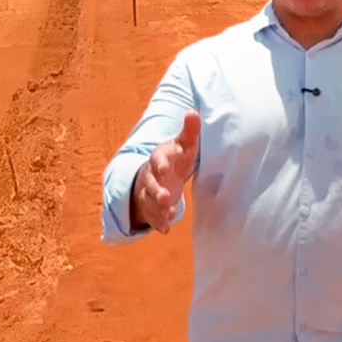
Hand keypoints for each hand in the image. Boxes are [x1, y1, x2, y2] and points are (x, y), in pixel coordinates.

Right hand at [131, 109, 199, 233]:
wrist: (161, 171)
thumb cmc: (176, 156)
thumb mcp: (183, 143)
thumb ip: (189, 130)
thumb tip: (192, 111)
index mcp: (160, 157)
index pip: (157, 158)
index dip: (160, 163)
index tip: (164, 169)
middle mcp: (151, 174)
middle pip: (151, 182)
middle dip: (157, 190)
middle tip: (167, 198)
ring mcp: (149, 191)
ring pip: (149, 200)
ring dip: (158, 207)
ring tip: (170, 213)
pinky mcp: (152, 205)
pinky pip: (151, 215)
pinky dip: (157, 222)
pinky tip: (166, 230)